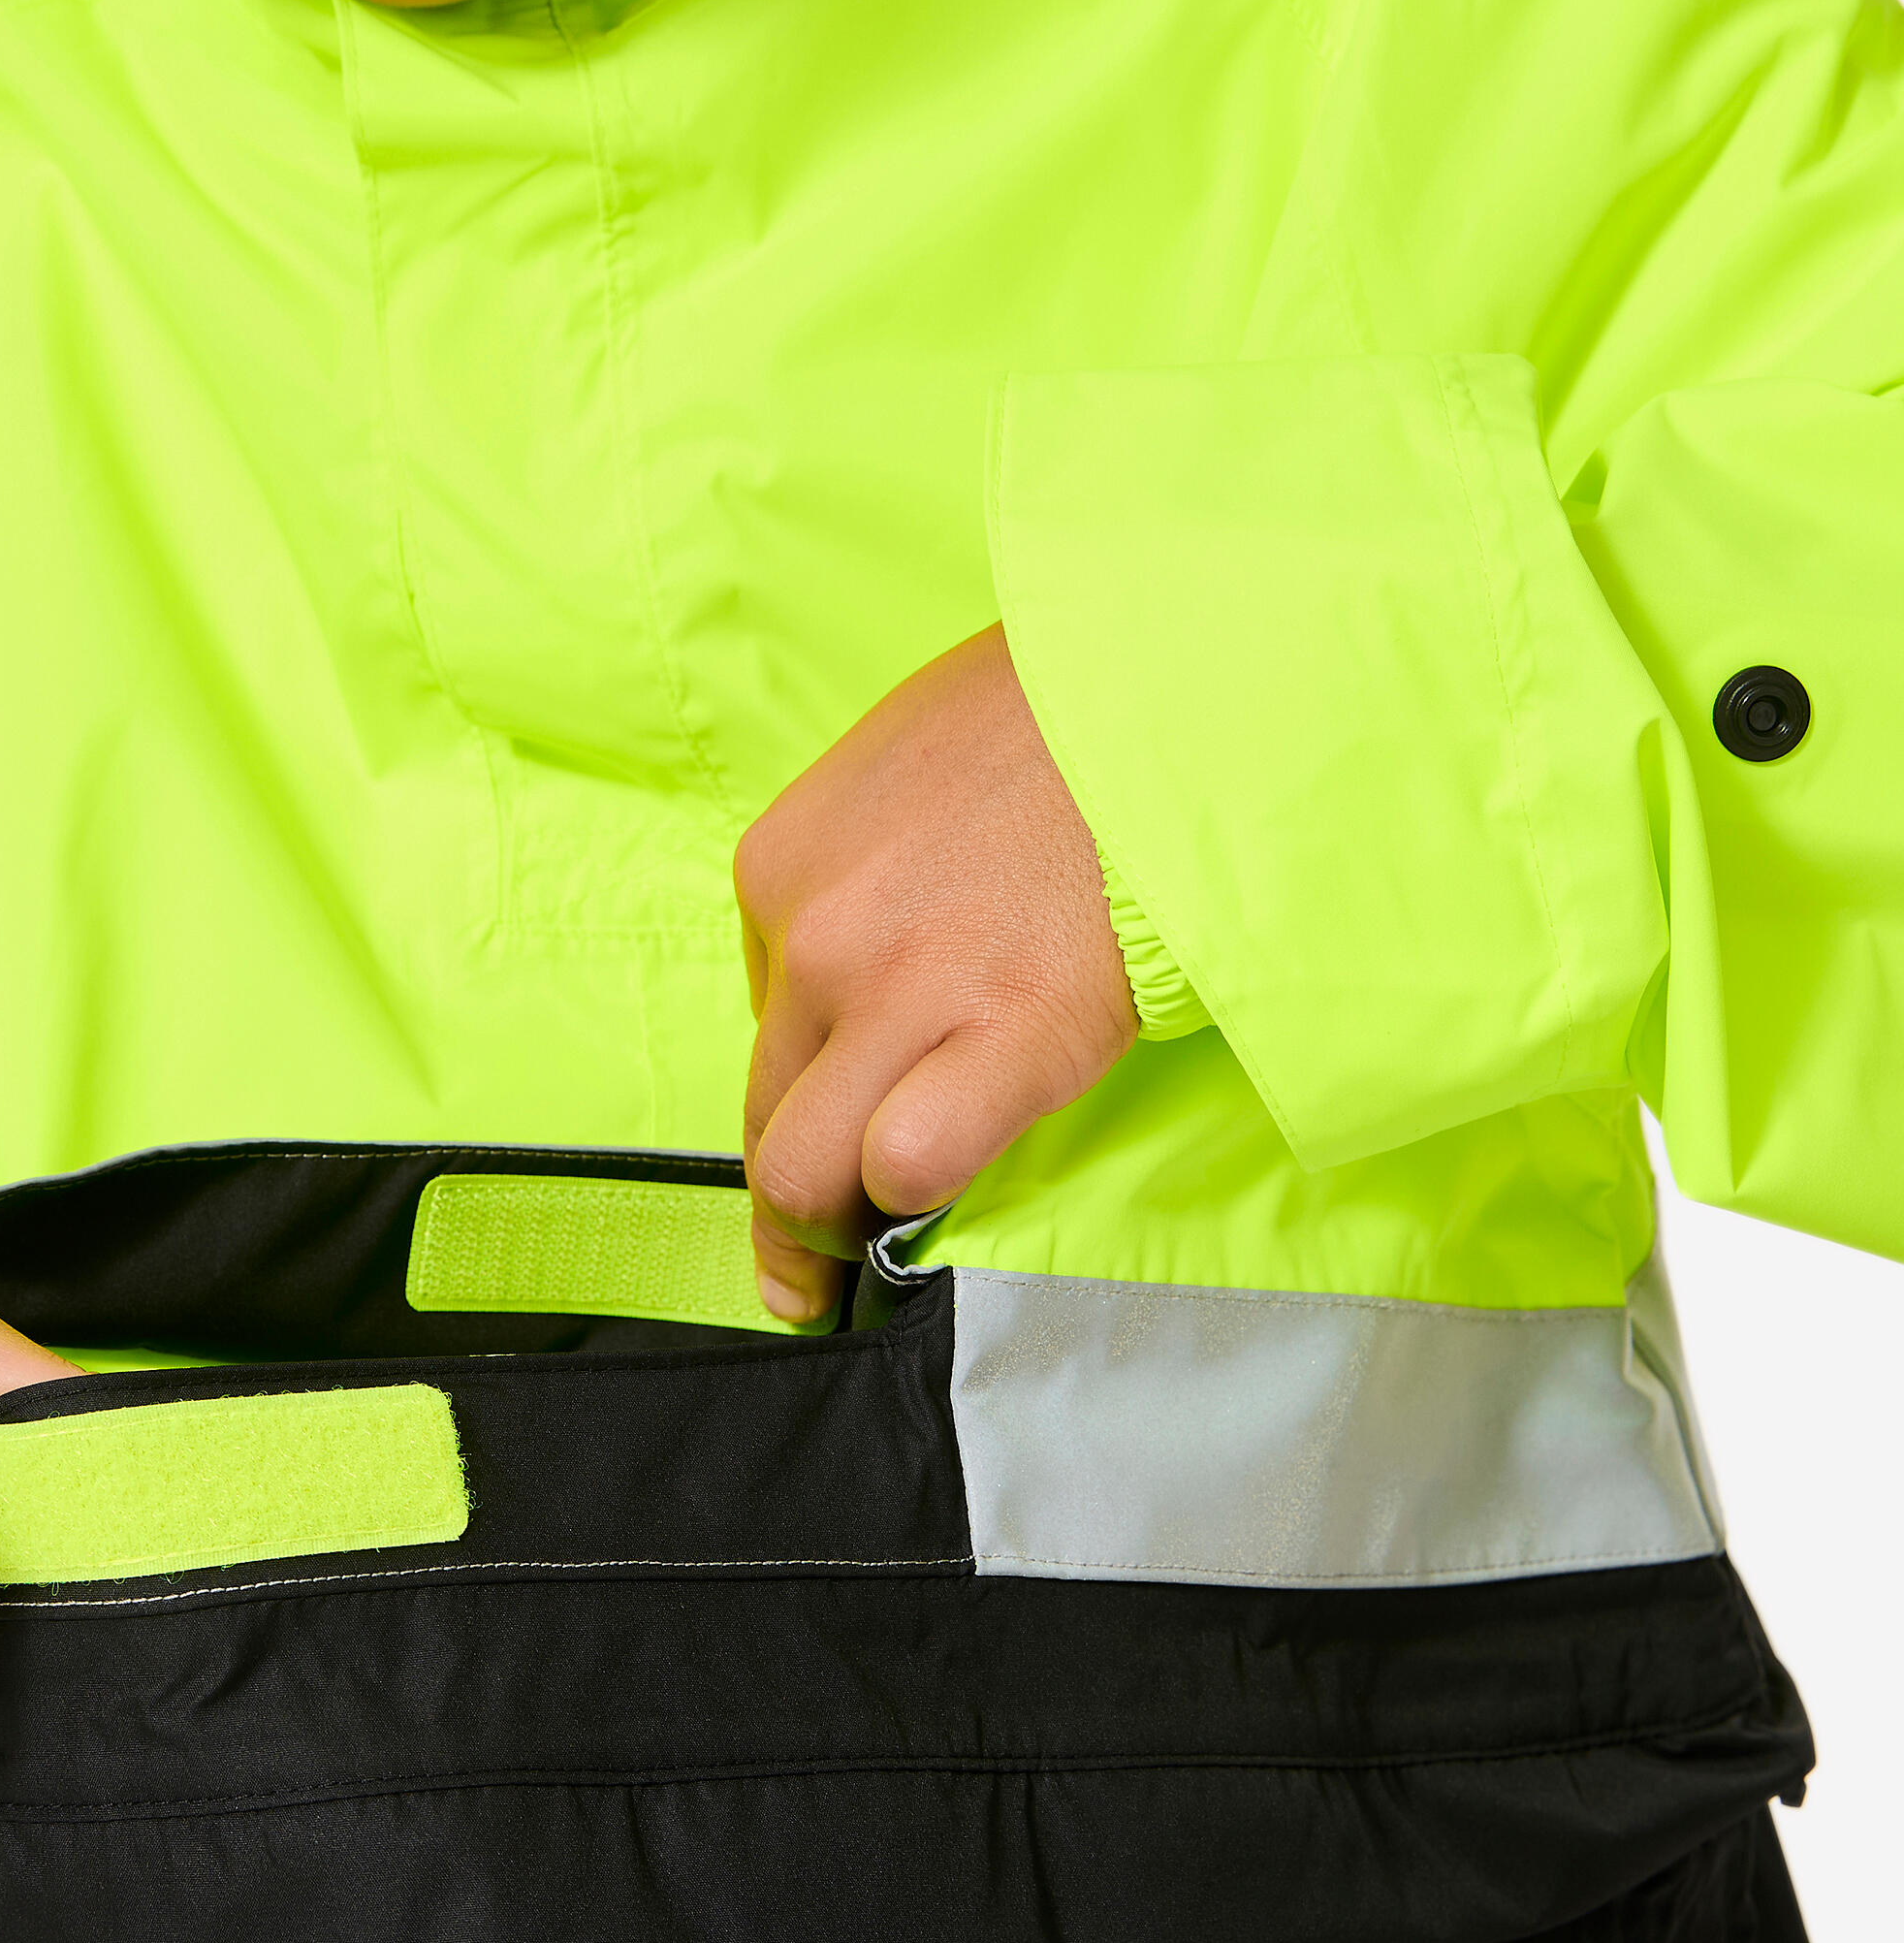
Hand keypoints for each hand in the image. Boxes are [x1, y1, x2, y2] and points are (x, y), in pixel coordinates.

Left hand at [736, 625, 1137, 1319]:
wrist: (1175, 671)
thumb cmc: (1056, 709)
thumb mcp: (906, 768)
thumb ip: (868, 873)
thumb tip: (884, 961)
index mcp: (781, 866)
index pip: (767, 1027)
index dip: (810, 1086)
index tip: (838, 1124)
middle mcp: (814, 933)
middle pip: (766, 1117)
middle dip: (789, 1204)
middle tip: (816, 1265)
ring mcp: (898, 988)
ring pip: (807, 1169)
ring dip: (836, 1234)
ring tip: (871, 1271)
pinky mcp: (1005, 1031)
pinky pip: (914, 1164)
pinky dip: (920, 1203)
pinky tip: (944, 1217)